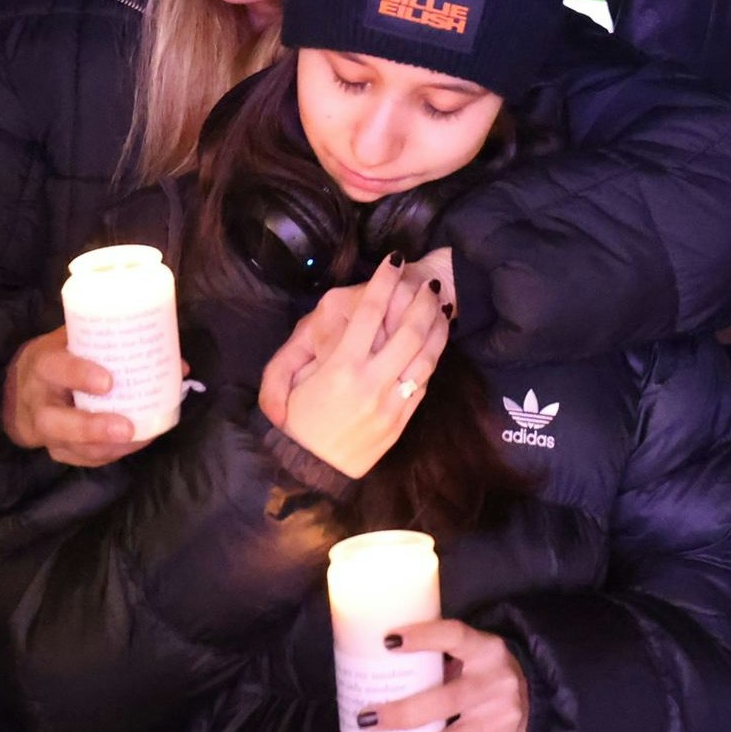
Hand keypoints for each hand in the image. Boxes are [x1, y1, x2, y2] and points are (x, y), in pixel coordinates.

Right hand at [0, 333, 147, 467]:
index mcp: (42, 365)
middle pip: (55, 422)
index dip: (79, 375)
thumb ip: (115, 344)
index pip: (55, 369)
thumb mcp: (72, 339)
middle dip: (92, 428)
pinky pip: (81, 459)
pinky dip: (111, 454)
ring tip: (140, 437)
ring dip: (108, 447)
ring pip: (70, 447)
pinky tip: (136, 442)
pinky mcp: (55, 449)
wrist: (23, 388)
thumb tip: (177, 364)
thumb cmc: (59, 358)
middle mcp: (37, 401)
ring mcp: (43, 431)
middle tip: (126, 427)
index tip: (108, 381)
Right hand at [262, 257, 450, 481]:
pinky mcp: (402, 420)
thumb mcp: (290, 379)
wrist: (310, 470)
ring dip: (437, 325)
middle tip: (427, 281)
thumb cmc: (296, 420)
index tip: (395, 260)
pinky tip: (437, 340)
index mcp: (341, 367)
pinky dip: (434, 355)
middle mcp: (371, 382)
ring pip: (426, 355)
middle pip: (409, 329)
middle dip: (422, 300)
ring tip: (440, 305)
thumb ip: (313, 345)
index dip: (385, 281)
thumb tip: (342, 316)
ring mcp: (391, 402)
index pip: (370, 312)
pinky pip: (425, 381)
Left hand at [360, 618, 529, 731]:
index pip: (455, 635)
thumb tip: (375, 676)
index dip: (424, 637)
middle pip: (445, 702)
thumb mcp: (470, 653)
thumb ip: (436, 660)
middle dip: (402, 716)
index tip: (387, 641)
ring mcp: (500, 720)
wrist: (533, 697)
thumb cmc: (482, 671)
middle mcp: (496, 683)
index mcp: (485, 649)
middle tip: (364, 722)